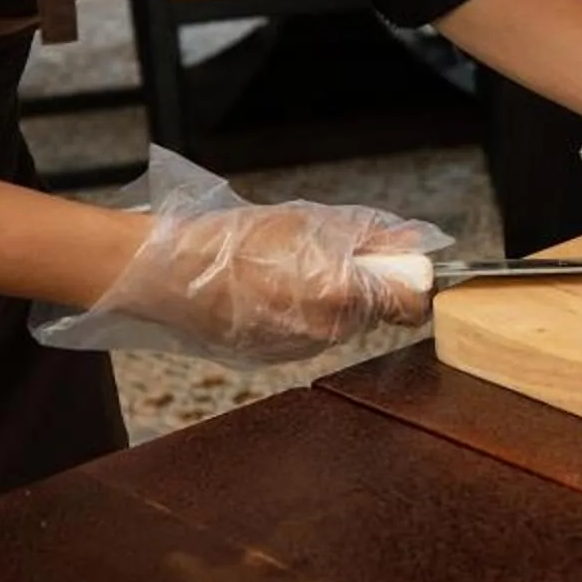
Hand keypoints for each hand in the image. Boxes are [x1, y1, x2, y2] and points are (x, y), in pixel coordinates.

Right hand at [49, 195, 449, 363]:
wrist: (168, 274)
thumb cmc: (233, 241)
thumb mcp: (310, 222)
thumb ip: (370, 234)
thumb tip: (413, 240)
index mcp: (341, 295)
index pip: (412, 304)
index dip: (411, 281)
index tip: (400, 264)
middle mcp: (327, 332)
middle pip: (376, 312)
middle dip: (366, 284)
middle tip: (330, 254)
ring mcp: (301, 350)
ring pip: (341, 323)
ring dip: (332, 297)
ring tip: (290, 269)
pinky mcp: (277, 359)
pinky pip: (310, 334)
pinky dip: (302, 312)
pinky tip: (271, 290)